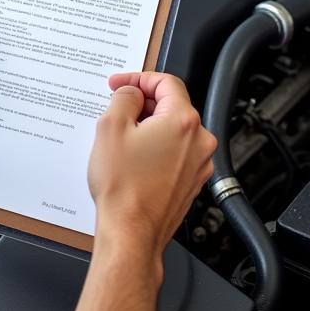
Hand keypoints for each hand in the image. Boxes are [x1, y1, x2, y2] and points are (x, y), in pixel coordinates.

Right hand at [87, 72, 215, 262]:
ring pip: (173, 131)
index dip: (139, 78)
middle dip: (143, 104)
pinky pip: (175, 154)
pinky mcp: (192, 182)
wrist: (131, 232)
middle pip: (172, 106)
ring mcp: (198, 164)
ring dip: (149, 128)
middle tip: (117, 110)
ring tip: (122, 140)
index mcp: (183, 121)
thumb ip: (124, 98)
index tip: (121, 84)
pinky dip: (156, 149)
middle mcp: (199, 141)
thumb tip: (131, 93)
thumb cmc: (124, 189)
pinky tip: (133, 160)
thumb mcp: (110, 128)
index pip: (167, 82)